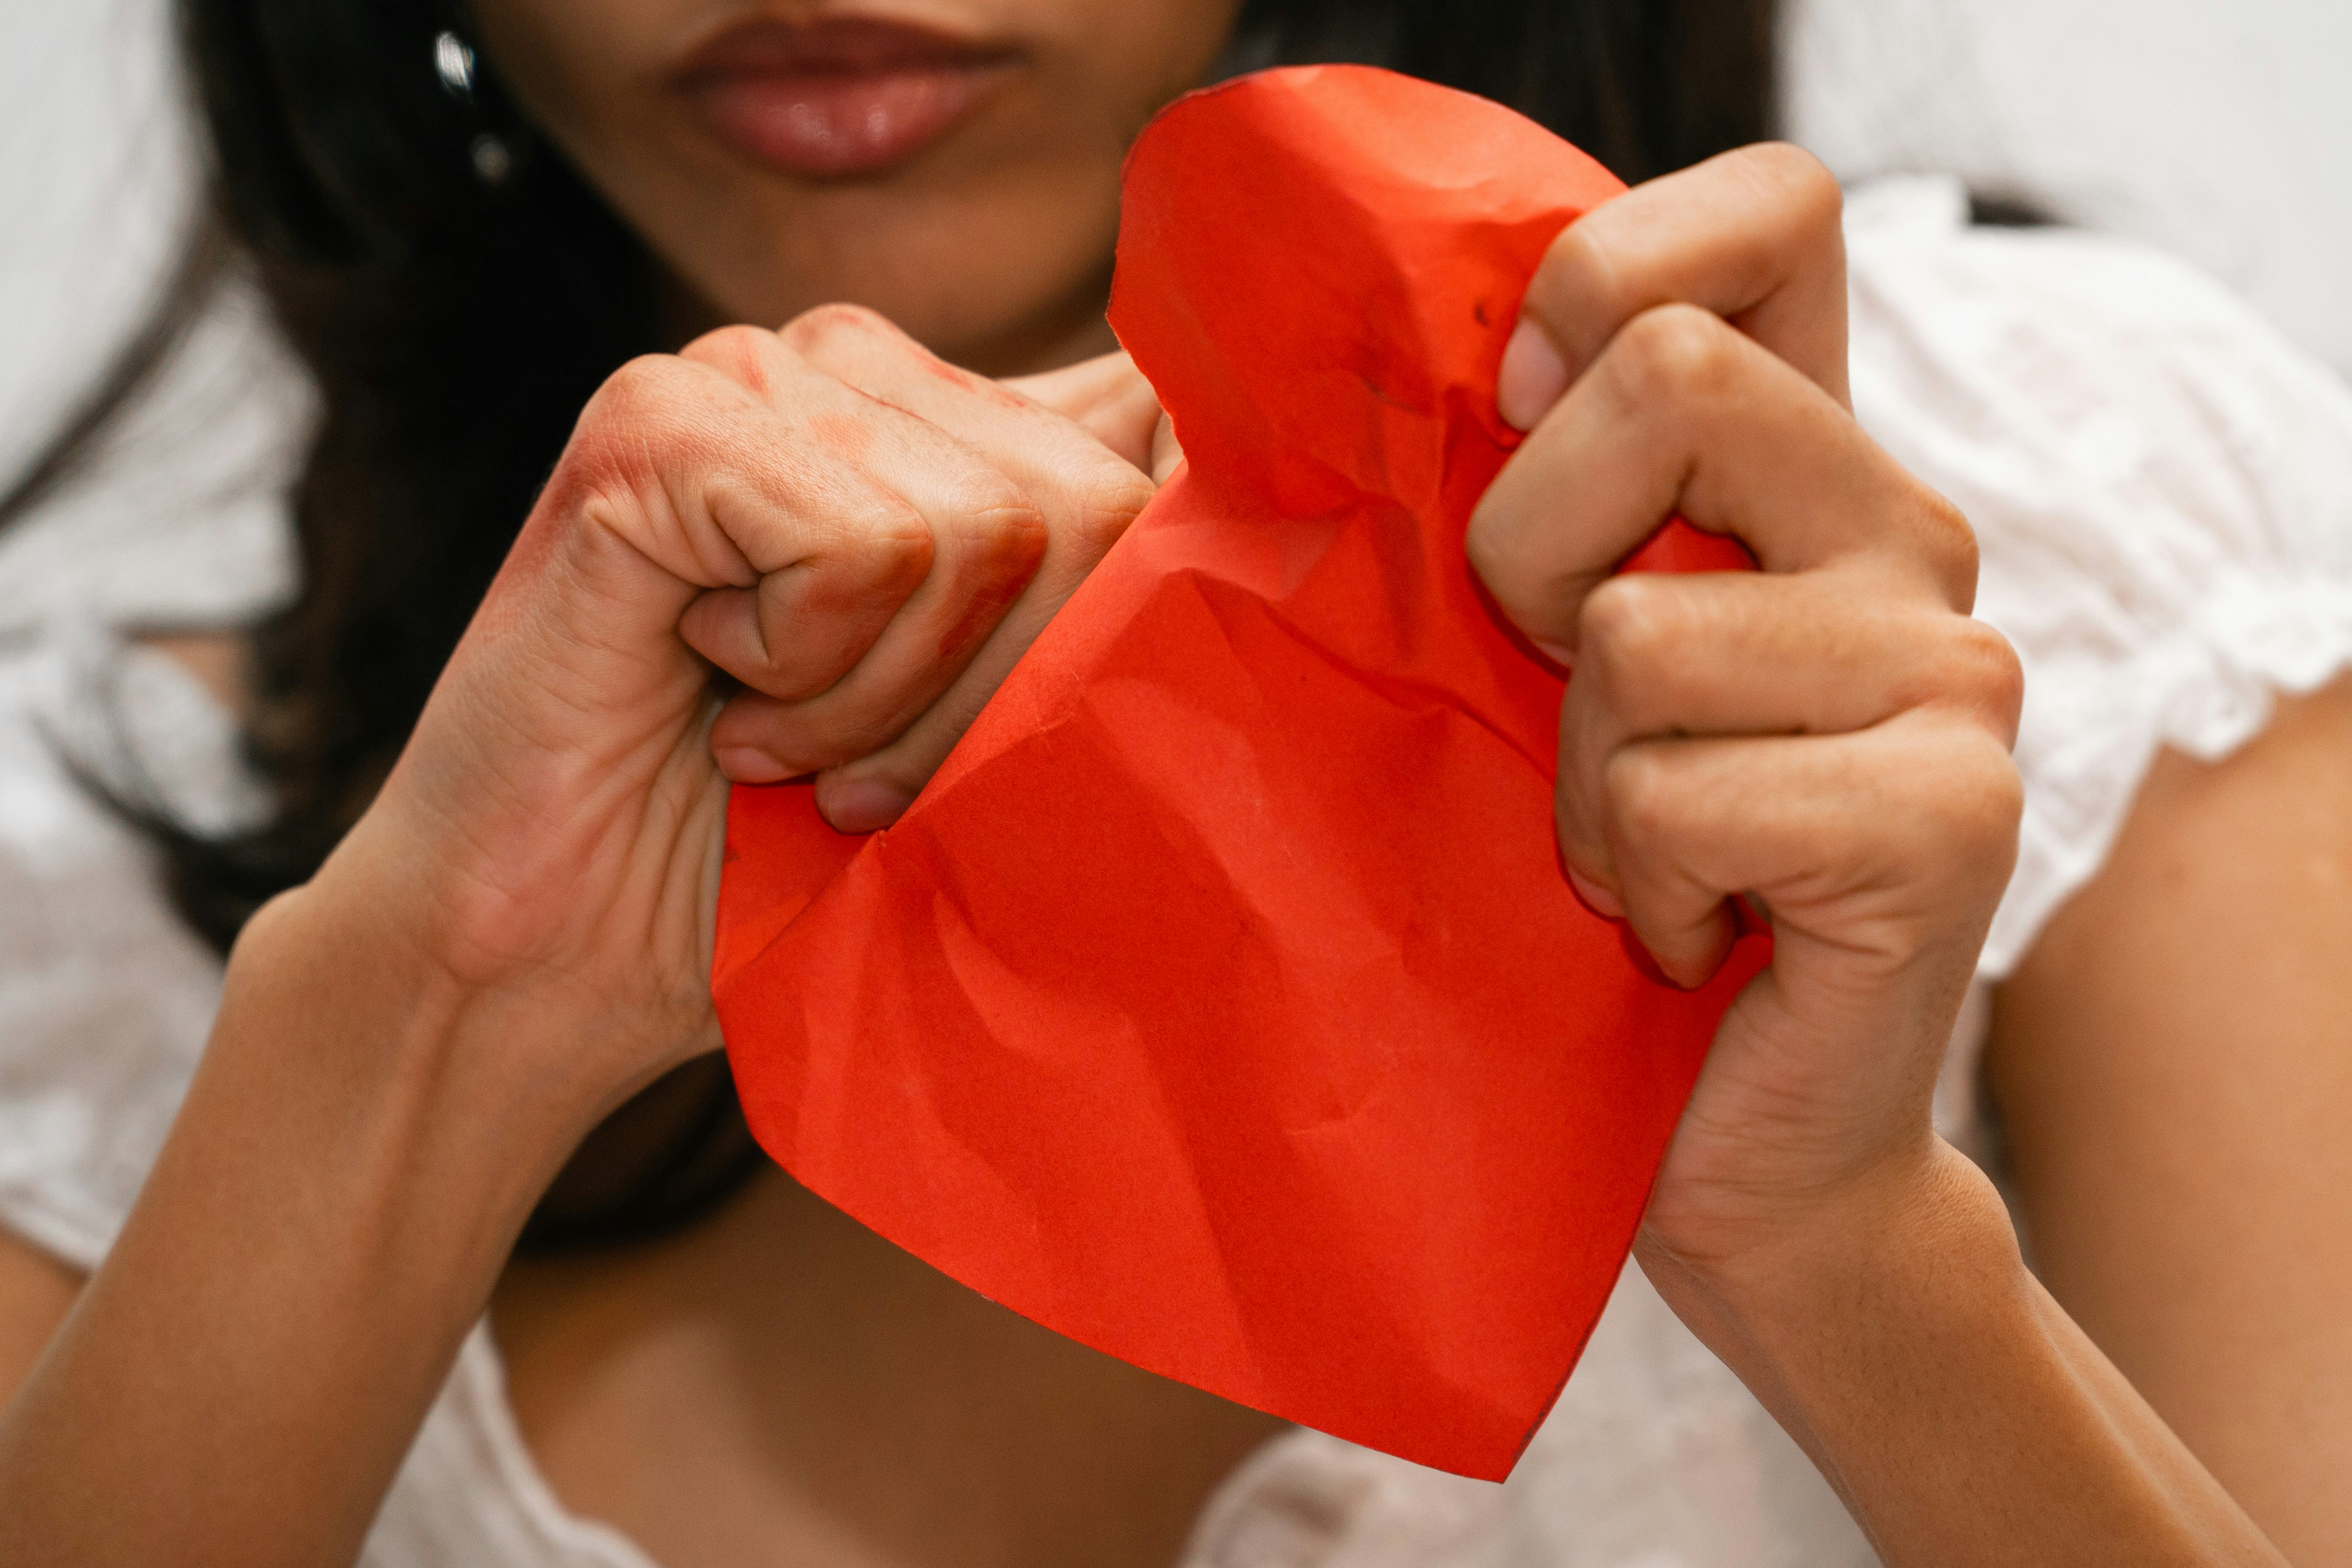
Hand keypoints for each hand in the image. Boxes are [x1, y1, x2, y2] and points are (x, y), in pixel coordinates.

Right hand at [297, 306, 1165, 1135]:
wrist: (559, 955)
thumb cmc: (781, 861)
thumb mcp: (990, 744)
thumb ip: (1106, 625)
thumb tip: (1293, 541)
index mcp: (947, 427)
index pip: (1160, 414)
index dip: (1188, 557)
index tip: (1142, 692)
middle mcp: (857, 367)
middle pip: (1097, 502)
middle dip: (1004, 695)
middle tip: (867, 780)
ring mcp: (749, 374)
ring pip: (988, 528)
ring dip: (891, 702)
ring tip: (784, 747)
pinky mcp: (657, 422)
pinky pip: (867, 547)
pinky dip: (806, 670)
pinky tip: (713, 687)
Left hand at [1467, 145, 2025, 1279]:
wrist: (1729, 1135)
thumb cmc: (1598, 885)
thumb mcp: (1533, 658)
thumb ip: (1529, 500)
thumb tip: (1423, 381)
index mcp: (1810, 460)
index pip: (1766, 216)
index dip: (1609, 274)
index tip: (1521, 421)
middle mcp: (1908, 529)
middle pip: (1670, 381)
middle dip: (1530, 567)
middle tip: (1567, 713)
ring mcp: (1953, 667)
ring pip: (1635, 626)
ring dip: (1576, 777)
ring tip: (1643, 853)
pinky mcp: (1949, 810)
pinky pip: (1671, 788)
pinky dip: (1630, 885)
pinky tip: (1693, 933)